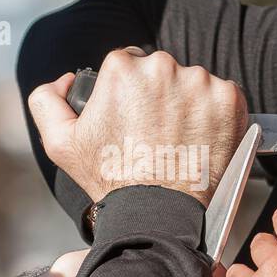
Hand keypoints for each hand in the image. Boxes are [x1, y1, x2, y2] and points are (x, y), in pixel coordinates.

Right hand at [27, 48, 247, 206]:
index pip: (129, 64)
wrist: (160, 213)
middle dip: (158, 95)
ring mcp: (200, 83)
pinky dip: (215, 114)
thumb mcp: (60, 143)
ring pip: (192, 82)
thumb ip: (47, 101)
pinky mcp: (230, 100)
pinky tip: (200, 139)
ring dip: (188, 103)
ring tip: (178, 139)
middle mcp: (163, 67)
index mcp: (123, 68)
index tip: (134, 118)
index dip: (129, 92)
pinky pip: (222, 95)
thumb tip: (65, 80)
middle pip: (161, 70)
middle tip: (156, 133)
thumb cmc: (112, 180)